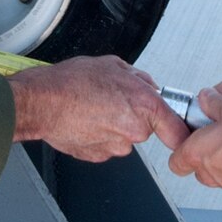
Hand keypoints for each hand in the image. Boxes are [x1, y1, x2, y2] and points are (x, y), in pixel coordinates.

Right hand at [11, 57, 190, 162]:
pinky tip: (84, 120)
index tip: (180, 131)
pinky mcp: (98, 156)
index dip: (180, 130)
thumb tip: (147, 85)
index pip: (178, 130)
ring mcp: (115, 147)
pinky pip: (105, 145)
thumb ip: (138, 78)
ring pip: (123, 137)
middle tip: (112, 101)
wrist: (40, 103)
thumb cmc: (70, 83)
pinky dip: (98, 135)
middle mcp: (134, 130)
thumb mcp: (113, 65)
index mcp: (145, 106)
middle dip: (133, 116)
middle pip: (145, 129)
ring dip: (113, 126)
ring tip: (92, 108)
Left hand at [168, 88, 221, 196]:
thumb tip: (206, 97)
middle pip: (196, 168)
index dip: (180, 150)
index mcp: (195, 153)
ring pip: (216, 174)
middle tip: (214, 139)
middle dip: (203, 155)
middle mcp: (207, 172)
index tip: (188, 139)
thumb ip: (215, 102)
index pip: (175, 160)